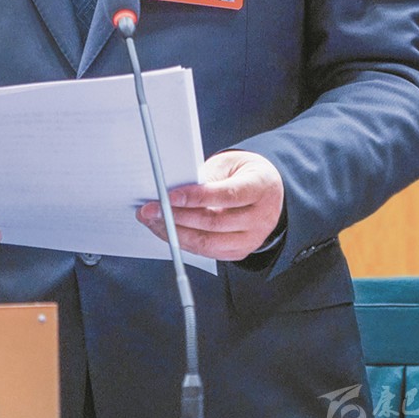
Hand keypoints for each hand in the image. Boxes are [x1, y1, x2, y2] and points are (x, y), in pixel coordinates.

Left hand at [136, 150, 283, 261]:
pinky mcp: (240, 252)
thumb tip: (171, 190)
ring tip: (152, 221)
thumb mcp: (229, 165)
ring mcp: (252, 239)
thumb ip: (206, 176)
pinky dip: (184, 242)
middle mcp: (261, 217)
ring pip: (208, 242)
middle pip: (214, 223)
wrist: (268, 191)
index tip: (168, 195)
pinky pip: (207, 252)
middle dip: (176, 217)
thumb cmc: (244, 174)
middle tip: (150, 208)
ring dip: (174, 233)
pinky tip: (167, 231)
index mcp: (261, 188)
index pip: (227, 195)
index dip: (196, 197)